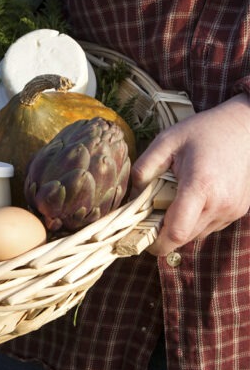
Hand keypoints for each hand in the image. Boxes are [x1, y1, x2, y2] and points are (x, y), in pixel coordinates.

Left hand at [131, 93, 249, 255]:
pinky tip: (191, 197)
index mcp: (200, 186)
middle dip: (163, 232)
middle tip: (148, 214)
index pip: (176, 232)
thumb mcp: (166, 141)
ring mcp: (232, 210)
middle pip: (184, 238)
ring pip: (197, 234)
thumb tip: (131, 194)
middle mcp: (220, 204)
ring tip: (171, 200)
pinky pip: (210, 226)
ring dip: (180, 226)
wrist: (244, 127)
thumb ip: (144, 167)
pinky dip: (196, 219)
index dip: (155, 241)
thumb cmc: (203, 131)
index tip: (138, 235)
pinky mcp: (239, 210)